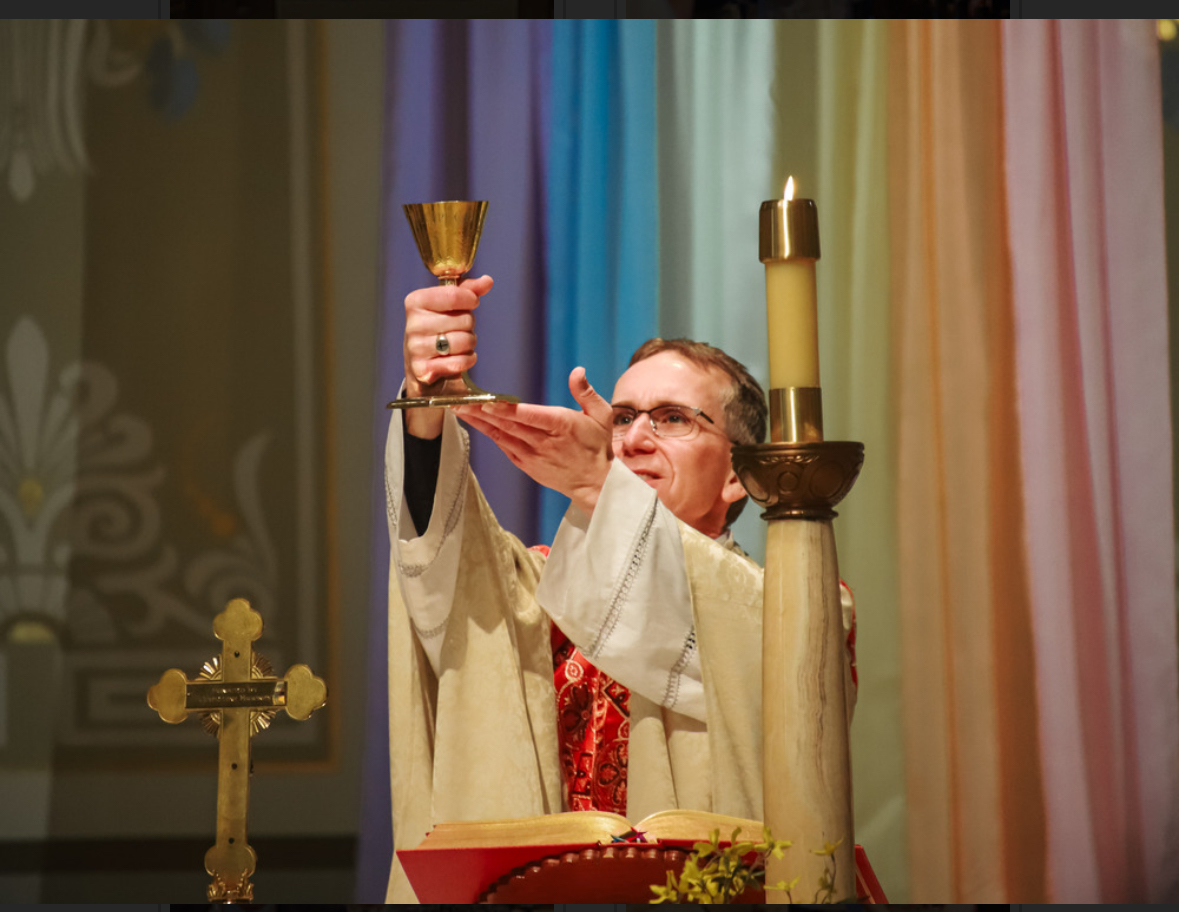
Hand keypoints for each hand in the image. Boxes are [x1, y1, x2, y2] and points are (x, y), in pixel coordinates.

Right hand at [402, 274, 491, 437]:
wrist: (421, 362)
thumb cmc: (438, 327)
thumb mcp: (449, 305)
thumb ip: (468, 290)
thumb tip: (487, 281)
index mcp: (416, 301)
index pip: (454, 295)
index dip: (471, 299)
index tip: (472, 302)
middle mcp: (413, 324)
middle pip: (464, 320)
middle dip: (469, 324)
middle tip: (460, 328)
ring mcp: (416, 348)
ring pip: (464, 341)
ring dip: (470, 343)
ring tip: (460, 342)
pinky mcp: (423, 369)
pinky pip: (459, 362)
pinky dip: (467, 360)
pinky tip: (460, 357)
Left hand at [454, 368, 614, 515]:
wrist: (595, 483)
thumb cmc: (597, 447)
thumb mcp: (601, 415)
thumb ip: (586, 392)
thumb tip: (577, 371)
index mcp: (561, 425)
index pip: (528, 415)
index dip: (505, 408)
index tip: (486, 400)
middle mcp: (543, 441)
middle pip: (507, 424)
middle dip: (482, 411)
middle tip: (460, 400)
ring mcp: (533, 455)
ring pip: (501, 435)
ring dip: (479, 422)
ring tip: (460, 409)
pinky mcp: (526, 465)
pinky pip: (504, 447)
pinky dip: (489, 435)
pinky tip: (476, 423)